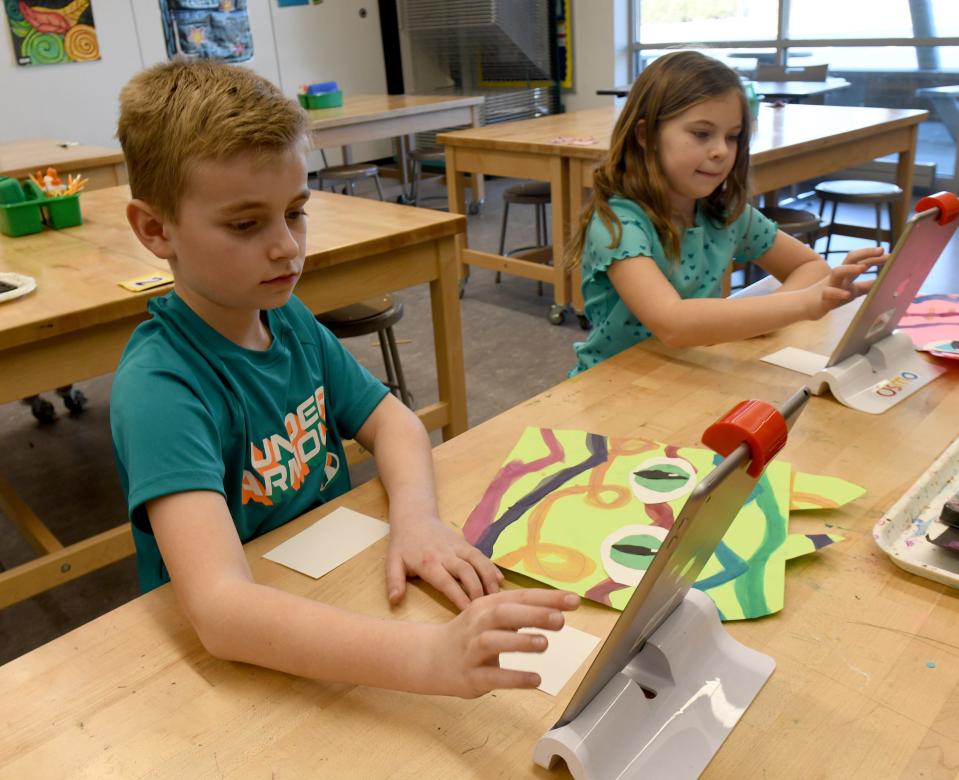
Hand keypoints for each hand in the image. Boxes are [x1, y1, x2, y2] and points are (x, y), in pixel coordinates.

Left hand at [386, 517, 503, 609]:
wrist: (414, 516)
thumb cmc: (403, 543)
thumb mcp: (392, 562)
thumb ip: (394, 582)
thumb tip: (394, 601)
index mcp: (428, 563)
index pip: (446, 582)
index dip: (459, 597)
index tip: (468, 612)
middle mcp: (446, 554)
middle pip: (467, 571)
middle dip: (478, 590)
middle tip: (486, 608)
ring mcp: (458, 547)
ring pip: (478, 561)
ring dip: (489, 578)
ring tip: (498, 596)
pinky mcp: (465, 543)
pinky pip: (481, 555)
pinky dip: (491, 567)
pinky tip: (500, 580)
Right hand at [427, 588, 580, 697]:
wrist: (430, 658)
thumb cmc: (471, 635)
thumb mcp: (491, 616)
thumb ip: (521, 611)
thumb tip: (558, 608)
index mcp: (487, 606)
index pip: (519, 597)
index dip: (547, 598)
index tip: (573, 600)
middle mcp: (478, 624)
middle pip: (504, 613)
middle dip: (533, 614)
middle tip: (560, 620)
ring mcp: (472, 649)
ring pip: (494, 642)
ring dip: (519, 642)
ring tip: (544, 644)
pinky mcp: (471, 675)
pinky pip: (492, 676)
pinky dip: (514, 677)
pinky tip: (535, 679)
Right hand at [805, 246, 885, 319]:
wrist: (806, 305)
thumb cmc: (831, 296)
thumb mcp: (852, 290)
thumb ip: (867, 286)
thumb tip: (883, 282)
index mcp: (847, 274)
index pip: (862, 260)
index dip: (876, 257)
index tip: (891, 255)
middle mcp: (839, 276)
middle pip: (851, 258)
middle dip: (866, 253)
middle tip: (881, 250)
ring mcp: (829, 285)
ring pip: (837, 272)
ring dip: (850, 268)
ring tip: (863, 267)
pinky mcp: (822, 297)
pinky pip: (829, 293)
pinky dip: (838, 293)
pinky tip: (847, 295)